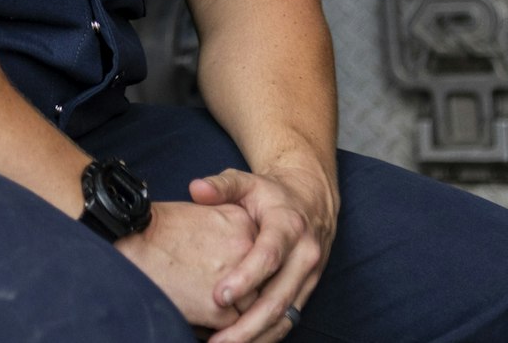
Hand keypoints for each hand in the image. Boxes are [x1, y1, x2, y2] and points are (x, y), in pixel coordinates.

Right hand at [115, 200, 258, 330]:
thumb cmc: (159, 229)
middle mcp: (247, 250)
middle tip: (227, 293)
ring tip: (214, 309)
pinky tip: (202, 318)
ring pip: (251, 307)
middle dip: (246, 291)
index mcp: (243, 223)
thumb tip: (238, 254)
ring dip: (237, 312)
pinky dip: (221, 329)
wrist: (132, 243)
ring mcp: (237, 281)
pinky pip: (234, 327)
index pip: (261, 253)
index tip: (234, 271)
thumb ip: (227, 231)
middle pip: (261, 280)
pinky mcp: (221, 309)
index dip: (247, 266)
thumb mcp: (201, 214)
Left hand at [190, 165, 338, 341]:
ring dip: (256, 337)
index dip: (245, 279)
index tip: (219, 297)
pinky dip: (267, 335)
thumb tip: (195, 188)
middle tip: (217, 340)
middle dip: (247, 325)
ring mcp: (309, 277)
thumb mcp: (246, 181)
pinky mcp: (307, 290)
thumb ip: (220, 186)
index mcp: (288, 227)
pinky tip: (243, 342)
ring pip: (285, 316)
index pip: (268, 257)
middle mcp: (304, 255)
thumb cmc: (270, 193)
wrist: (311, 199)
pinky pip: (289, 320)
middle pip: (278, 298)